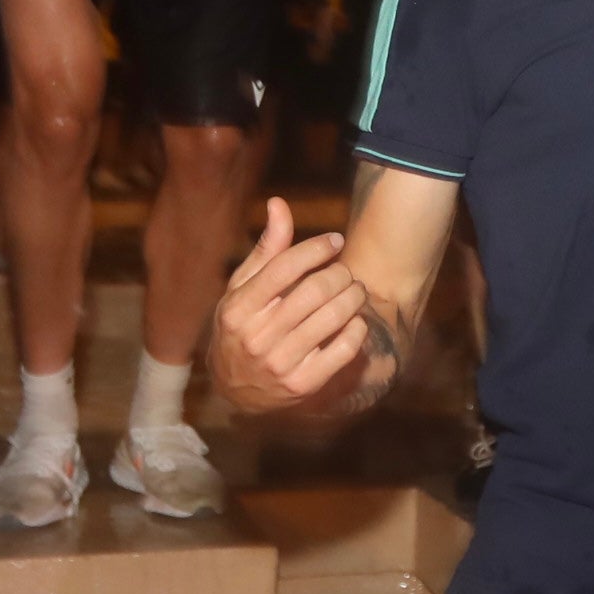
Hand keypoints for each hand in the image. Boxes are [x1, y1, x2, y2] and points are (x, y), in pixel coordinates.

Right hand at [208, 197, 371, 413]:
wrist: (235, 389)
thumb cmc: (242, 326)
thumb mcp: (243, 288)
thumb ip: (266, 248)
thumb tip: (280, 204)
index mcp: (238, 309)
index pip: (284, 267)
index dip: (316, 248)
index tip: (335, 240)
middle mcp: (257, 337)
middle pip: (313, 291)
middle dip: (339, 273)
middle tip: (345, 271)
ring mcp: (280, 364)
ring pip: (333, 318)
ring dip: (353, 297)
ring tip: (355, 291)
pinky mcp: (303, 385)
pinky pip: (343, 350)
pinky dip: (357, 329)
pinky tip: (355, 320)